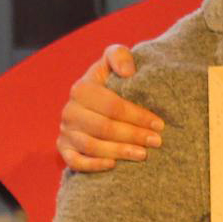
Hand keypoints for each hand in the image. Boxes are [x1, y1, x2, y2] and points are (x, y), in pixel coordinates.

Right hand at [56, 44, 164, 171]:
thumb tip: (127, 72)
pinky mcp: (63, 149)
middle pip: (104, 127)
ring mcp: (65, 131)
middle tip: (156, 141)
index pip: (113, 106)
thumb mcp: (114, 60)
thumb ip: (119, 56)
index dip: (137, 116)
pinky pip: (75, 161)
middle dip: (133, 135)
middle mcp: (70, 111)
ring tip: (143, 154)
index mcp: (82, 89)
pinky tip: (114, 165)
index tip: (159, 124)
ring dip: (119, 151)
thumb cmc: (112, 80)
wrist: (96, 100)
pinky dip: (93, 165)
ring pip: (91, 146)